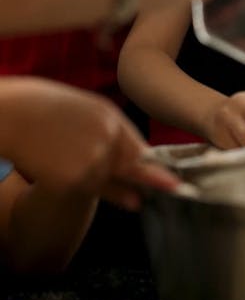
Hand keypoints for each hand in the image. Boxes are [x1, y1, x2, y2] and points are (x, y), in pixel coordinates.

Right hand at [2, 77, 177, 209]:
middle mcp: (105, 140)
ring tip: (103, 178)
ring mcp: (90, 162)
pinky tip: (85, 182)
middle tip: (173, 189)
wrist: (13, 114)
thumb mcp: (87, 109)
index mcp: (109, 118)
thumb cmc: (46, 107)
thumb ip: (113, 130)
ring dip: (110, 185)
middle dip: (148, 180)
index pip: (139, 149)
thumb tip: (138, 153)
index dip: (156, 168)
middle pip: (132, 169)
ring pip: (108, 183)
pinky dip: (90, 191)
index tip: (175, 182)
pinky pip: (89, 193)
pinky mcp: (72, 181)